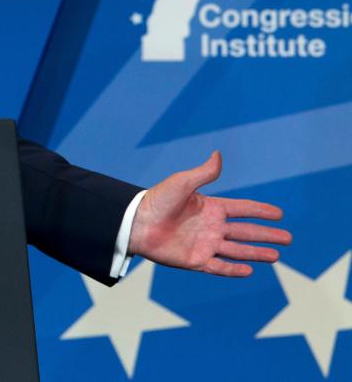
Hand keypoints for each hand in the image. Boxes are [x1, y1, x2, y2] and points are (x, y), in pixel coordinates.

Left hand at [129, 151, 290, 276]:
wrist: (136, 222)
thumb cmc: (157, 200)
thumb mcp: (182, 183)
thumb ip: (203, 173)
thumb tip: (218, 154)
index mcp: (210, 207)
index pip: (242, 209)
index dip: (260, 211)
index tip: (279, 213)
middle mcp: (211, 227)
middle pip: (245, 232)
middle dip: (267, 235)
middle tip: (289, 238)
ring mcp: (204, 244)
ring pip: (237, 250)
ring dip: (256, 253)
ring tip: (277, 255)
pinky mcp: (195, 260)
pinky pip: (219, 267)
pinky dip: (234, 270)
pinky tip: (250, 270)